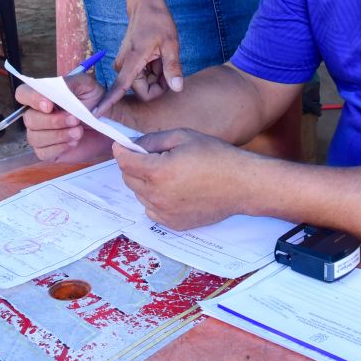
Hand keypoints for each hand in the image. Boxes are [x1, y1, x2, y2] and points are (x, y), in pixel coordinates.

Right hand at [17, 73, 109, 162]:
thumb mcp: (87, 85)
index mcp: (42, 96)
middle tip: (75, 119)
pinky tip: (74, 142)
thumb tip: (54, 87)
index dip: (32, 99)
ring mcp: (40, 134)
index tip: (49, 105)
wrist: (107, 123)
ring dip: (59, 135)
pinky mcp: (47, 151)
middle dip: (53, 121)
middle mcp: (37, 115)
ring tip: (79, 131)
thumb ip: (70, 83)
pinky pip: (43, 153)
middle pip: (29, 119)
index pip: (23, 94)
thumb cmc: (95, 101)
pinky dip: (59, 147)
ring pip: (35, 137)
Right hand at [94, 0, 183, 114]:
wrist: (145, 5)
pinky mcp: (127, 65)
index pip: (119, 87)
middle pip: (144, 91)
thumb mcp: (171, 44)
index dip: (109, 102)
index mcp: (133, 61)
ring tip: (160, 56)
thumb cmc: (158, 22)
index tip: (95, 115)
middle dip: (159, 82)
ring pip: (144, 84)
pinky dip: (152, 70)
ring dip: (156, 75)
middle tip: (166, 62)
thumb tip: (177, 88)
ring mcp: (124, 65)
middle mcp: (123, 66)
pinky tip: (156, 57)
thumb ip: (173, 67)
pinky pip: (142, 77)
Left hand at [113, 129, 247, 229]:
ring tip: (168, 172)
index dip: (121, 151)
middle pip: (128, 179)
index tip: (121, 146)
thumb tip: (133, 144)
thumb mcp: (183, 136)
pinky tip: (173, 188)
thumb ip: (153, 139)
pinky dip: (155, 198)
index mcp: (158, 172)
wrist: (240, 184)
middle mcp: (157, 196)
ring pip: (139, 194)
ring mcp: (165, 213)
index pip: (125, 162)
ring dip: (145, 182)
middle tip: (151, 156)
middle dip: (133, 165)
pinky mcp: (173, 224)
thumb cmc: (215, 156)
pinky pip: (152, 209)